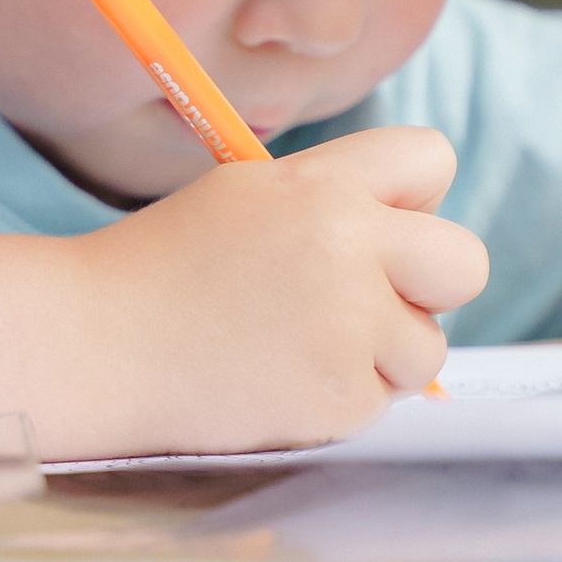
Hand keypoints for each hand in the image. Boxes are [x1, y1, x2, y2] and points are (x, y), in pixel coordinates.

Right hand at [80, 126, 486, 450]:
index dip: (412, 196)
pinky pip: (381, 402)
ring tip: (298, 345)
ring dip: (381, 354)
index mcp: (323, 185)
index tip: (374, 227)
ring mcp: (346, 329)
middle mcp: (346, 248)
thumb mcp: (249, 195)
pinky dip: (339, 400)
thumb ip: (338, 199)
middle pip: (466, 263)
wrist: (95, 345)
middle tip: (372, 301)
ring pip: (428, 348)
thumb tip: (423, 231)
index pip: (434, 158)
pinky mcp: (337, 400)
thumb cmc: (169, 267)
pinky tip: (277, 382)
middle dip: (431, 285)